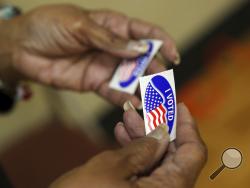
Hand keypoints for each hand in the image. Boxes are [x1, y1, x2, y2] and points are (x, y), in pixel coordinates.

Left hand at [0, 4, 178, 106]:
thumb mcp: (80, 26)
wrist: (24, 48)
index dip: (163, 43)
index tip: (174, 56)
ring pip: (132, 78)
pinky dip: (125, 98)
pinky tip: (135, 104)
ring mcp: (106, 66)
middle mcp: (115, 47)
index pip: (146, 33)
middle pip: (143, 59)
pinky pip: (114, 92)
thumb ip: (110, 39)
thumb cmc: (50, 27)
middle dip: (157, 70)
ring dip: (145, 87)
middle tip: (166, 84)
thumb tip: (140, 49)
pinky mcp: (96, 82)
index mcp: (114, 26)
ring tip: (156, 98)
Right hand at [49, 103, 205, 187]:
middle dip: (157, 128)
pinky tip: (121, 135)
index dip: (188, 126)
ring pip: (156, 161)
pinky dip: (133, 153)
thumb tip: (161, 133)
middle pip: (173, 155)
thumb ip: (141, 149)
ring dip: (142, 138)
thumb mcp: (111, 169)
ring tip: (126, 118)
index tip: (179, 105)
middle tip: (145, 107)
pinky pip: (143, 172)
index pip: (192, 153)